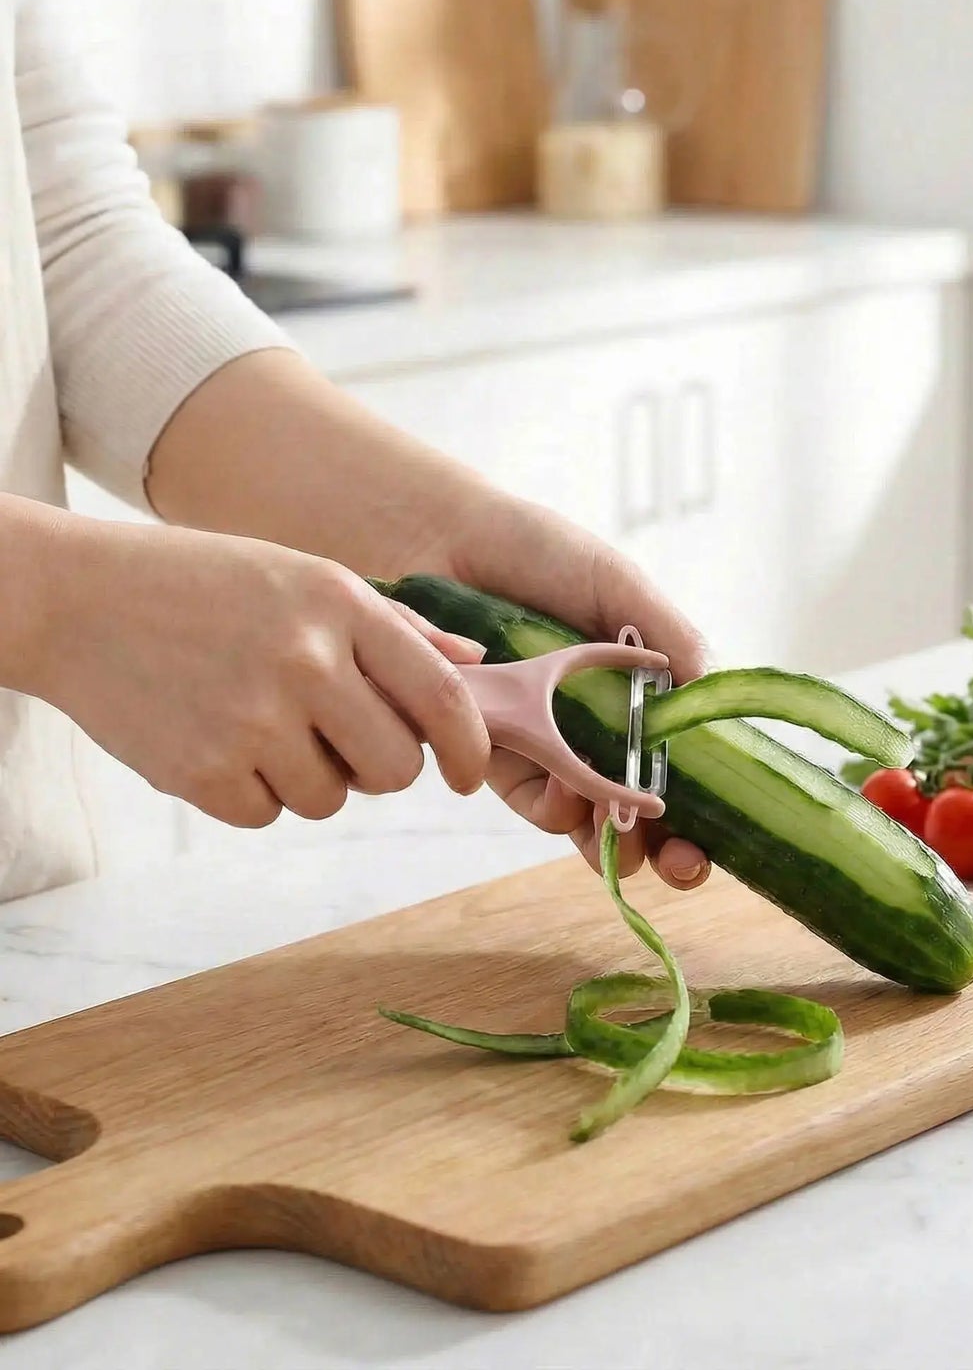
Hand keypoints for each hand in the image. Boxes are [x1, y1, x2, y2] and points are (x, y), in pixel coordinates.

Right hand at [29, 520, 491, 827]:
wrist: (78, 600)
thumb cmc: (208, 586)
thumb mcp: (307, 578)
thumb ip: (397, 626)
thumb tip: (476, 666)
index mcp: (340, 605)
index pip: (443, 697)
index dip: (470, 749)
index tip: (467, 774)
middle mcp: (305, 662)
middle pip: (393, 767)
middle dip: (379, 767)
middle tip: (340, 739)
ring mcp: (251, 720)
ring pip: (330, 799)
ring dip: (311, 778)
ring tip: (262, 722)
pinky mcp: (201, 771)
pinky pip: (266, 814)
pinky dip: (253, 792)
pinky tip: (219, 738)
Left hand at [428, 489, 712, 890]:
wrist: (441, 540)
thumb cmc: (533, 551)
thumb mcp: (616, 585)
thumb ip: (670, 636)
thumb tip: (712, 691)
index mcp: (639, 689)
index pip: (684, 760)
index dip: (706, 806)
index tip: (715, 834)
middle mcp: (600, 725)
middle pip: (644, 806)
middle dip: (666, 849)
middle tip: (680, 862)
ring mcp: (551, 745)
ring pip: (590, 819)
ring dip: (613, 839)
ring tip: (623, 831)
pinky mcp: (498, 754)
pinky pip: (536, 803)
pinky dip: (560, 809)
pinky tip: (571, 793)